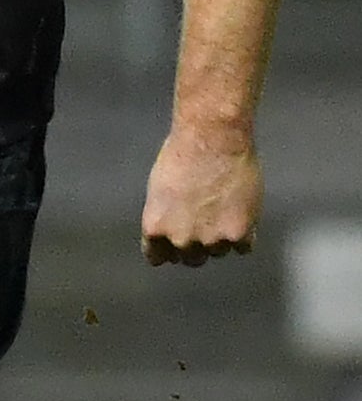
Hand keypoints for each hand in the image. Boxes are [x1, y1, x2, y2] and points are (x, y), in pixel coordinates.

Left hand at [141, 121, 260, 265]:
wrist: (214, 142)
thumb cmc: (181, 156)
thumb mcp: (159, 191)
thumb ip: (166, 216)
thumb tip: (171, 228)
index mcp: (155, 228)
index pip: (158, 257)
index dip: (169, 250)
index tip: (176, 245)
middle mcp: (181, 240)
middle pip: (191, 259)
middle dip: (197, 246)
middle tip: (206, 225)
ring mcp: (212, 240)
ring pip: (219, 252)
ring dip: (222, 239)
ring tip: (226, 213)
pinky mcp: (240, 235)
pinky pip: (244, 248)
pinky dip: (245, 236)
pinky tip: (242, 216)